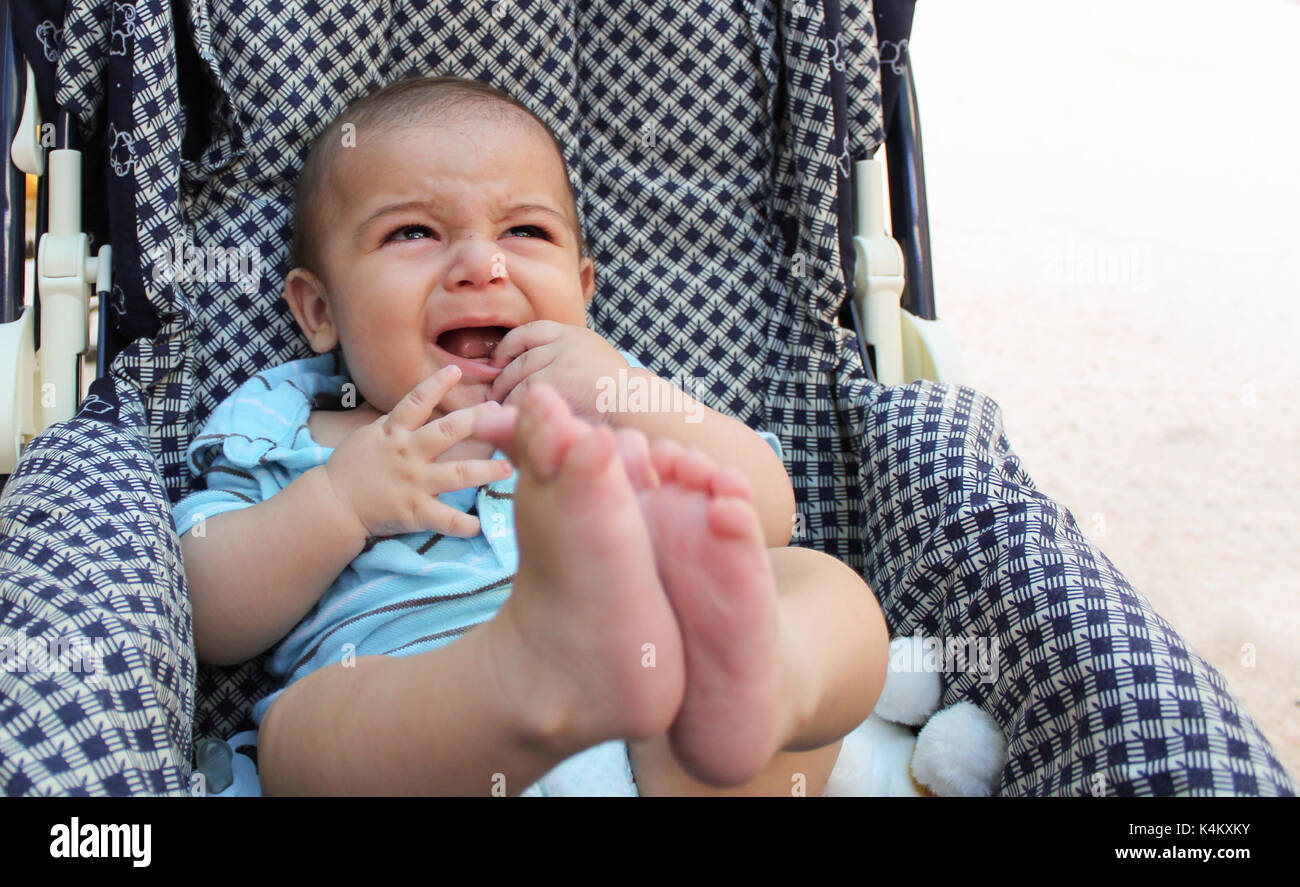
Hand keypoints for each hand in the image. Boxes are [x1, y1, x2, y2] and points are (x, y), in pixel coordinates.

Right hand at [323, 364, 513, 538]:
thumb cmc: (353, 466)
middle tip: (500, 413)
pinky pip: (444, 519)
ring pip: (457, 475)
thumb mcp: (370, 435)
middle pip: (447, 432)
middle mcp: (407, 453)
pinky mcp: (414, 511)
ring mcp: (413, 482)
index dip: (437, 384)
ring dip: (486, 470)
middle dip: (476, 421)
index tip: (458, 371)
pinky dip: (462, 524)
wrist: (333, 502)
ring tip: (509, 467)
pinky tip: (479, 526)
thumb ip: (398, 422)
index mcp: (394, 431)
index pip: (416, 400)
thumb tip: (422, 403)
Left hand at [488, 321, 629, 420]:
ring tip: (499, 406)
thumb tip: (535, 369)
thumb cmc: (618, 394)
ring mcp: (559, 358)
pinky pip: (521, 393)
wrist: (636, 403)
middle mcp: (565, 341)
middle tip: (494, 391)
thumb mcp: (595, 362)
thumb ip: (570, 358)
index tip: (499, 362)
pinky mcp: (555, 379)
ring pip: (517, 374)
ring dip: (504, 392)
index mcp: (575, 334)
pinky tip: (510, 415)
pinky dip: (511, 405)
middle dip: (502, 375)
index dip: (509, 346)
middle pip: (520, 355)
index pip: (531, 331)